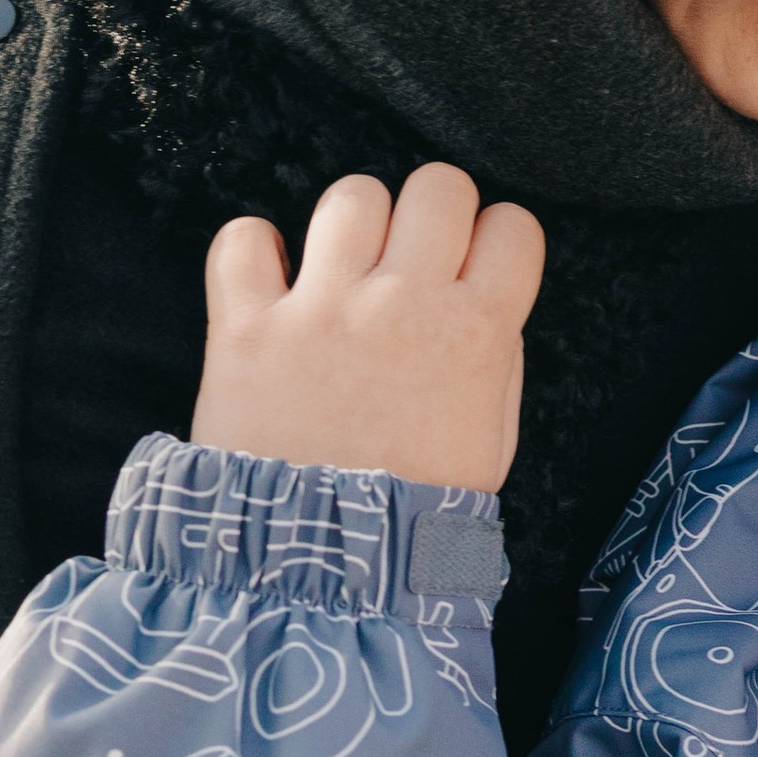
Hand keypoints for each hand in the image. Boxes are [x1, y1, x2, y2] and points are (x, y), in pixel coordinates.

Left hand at [192, 167, 544, 493]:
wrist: (321, 570)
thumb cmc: (414, 512)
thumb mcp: (492, 440)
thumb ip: (495, 359)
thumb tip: (479, 300)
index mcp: (475, 333)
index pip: (513, 226)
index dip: (496, 242)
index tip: (476, 266)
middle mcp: (403, 303)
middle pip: (438, 186)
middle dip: (433, 214)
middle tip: (413, 258)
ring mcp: (322, 309)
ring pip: (352, 195)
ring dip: (353, 225)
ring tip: (343, 270)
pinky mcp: (247, 327)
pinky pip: (244, 238)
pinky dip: (254, 248)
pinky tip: (272, 278)